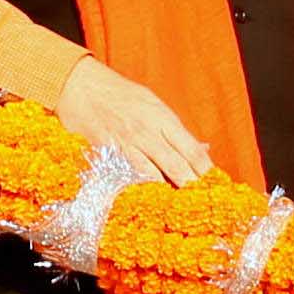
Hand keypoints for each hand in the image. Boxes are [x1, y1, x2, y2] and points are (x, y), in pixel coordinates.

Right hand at [59, 55, 210, 186]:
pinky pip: (127, 178)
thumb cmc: (120, 94)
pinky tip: (147, 200)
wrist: (81, 86)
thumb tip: (200, 149)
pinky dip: (139, 190)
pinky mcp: (107, 156)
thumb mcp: (152, 103)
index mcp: (162, 118)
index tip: (212, 183)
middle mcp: (147, 133)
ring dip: (167, 192)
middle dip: (191, 186)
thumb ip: (174, 128)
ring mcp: (126, 146)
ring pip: (153, 178)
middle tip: (199, 201)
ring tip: (178, 206)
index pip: (192, 150)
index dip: (205, 170)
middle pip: (177, 168)